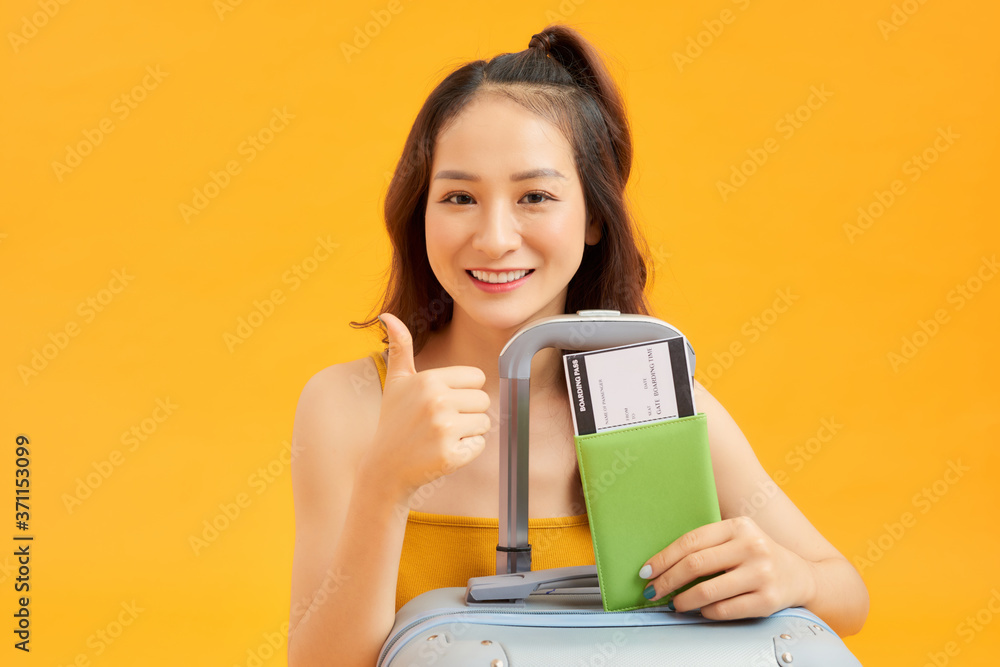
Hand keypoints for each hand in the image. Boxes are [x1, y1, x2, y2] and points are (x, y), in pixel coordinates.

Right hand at [361, 313, 491, 500]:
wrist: (386, 468)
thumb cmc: (394, 421)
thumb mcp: (396, 382)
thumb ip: (400, 348)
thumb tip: (388, 315)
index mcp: (428, 380)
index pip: (477, 378)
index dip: (463, 391)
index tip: (442, 402)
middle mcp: (437, 401)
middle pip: (484, 401)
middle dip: (468, 413)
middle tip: (440, 423)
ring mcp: (444, 429)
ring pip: (484, 423)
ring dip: (468, 432)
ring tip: (441, 437)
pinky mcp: (450, 454)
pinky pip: (479, 445)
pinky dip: (466, 451)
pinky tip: (442, 452)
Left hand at [638, 516, 816, 619]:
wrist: (801, 576)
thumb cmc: (757, 556)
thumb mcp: (737, 538)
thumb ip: (708, 545)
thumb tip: (661, 564)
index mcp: (739, 526)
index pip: (691, 541)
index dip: (663, 558)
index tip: (646, 571)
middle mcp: (751, 547)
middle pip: (695, 565)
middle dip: (667, 580)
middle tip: (653, 590)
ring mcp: (761, 574)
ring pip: (707, 591)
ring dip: (682, 601)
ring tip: (674, 603)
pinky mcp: (767, 600)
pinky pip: (724, 610)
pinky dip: (706, 612)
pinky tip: (701, 611)